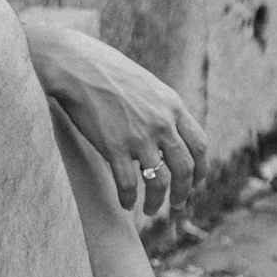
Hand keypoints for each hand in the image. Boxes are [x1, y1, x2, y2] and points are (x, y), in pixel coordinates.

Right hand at [27, 17, 205, 217]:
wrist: (76, 65)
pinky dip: (129, 199)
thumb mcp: (146, 84)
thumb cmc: (106, 71)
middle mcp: (161, 123)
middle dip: (184, 192)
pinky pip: (128, 184)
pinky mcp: (113, 146)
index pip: (199, 145)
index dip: (201, 169)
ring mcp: (138, 136)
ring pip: (159, 182)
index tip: (195, 182)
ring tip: (152, 211)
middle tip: (178, 205)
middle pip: (185, 168)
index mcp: (172, 106)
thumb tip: (167, 133)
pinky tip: (125, 205)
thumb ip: (160, 109)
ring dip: (158, 202)